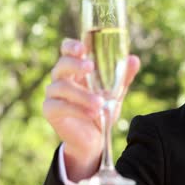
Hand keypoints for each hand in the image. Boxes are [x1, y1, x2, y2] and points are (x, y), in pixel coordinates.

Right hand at [42, 38, 139, 180]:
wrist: (93, 138)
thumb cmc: (101, 109)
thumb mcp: (115, 92)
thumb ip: (122, 77)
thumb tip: (134, 59)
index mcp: (75, 69)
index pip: (67, 50)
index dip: (72, 46)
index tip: (83, 48)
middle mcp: (61, 78)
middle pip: (62, 64)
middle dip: (76, 64)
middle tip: (91, 66)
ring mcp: (53, 93)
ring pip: (63, 87)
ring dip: (83, 94)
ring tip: (100, 104)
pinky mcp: (50, 110)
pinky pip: (60, 106)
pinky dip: (78, 110)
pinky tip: (92, 114)